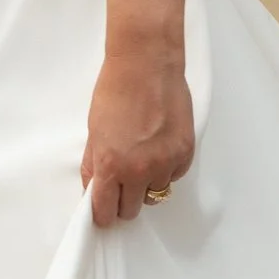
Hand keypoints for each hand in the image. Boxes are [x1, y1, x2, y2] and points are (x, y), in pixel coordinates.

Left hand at [81, 34, 194, 225]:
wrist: (146, 65)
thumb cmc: (115, 91)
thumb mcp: (94, 130)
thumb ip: (94, 164)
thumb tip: (94, 189)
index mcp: (111, 165)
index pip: (105, 211)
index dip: (102, 214)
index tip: (102, 210)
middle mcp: (139, 170)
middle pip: (131, 209)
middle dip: (123, 200)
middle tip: (121, 183)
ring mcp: (165, 163)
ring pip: (155, 194)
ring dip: (146, 183)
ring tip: (142, 156)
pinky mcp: (185, 153)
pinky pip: (174, 176)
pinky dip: (166, 169)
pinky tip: (158, 146)